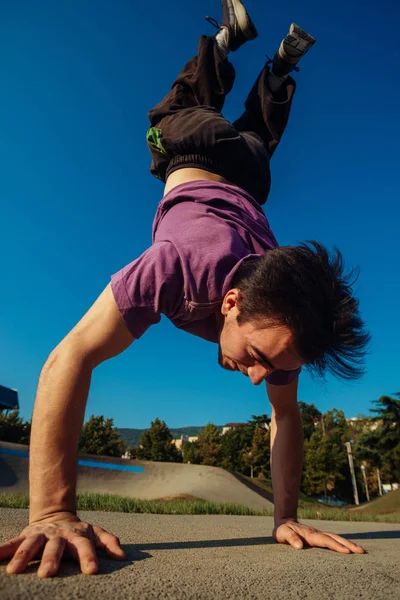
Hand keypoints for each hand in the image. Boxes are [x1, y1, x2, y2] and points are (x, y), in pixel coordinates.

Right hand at [0, 513, 125, 577]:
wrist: (55, 516)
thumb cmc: (77, 532)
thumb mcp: (95, 532)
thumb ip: (108, 542)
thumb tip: (122, 556)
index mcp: (76, 537)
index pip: (84, 547)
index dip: (88, 558)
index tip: (92, 571)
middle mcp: (57, 536)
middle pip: (55, 547)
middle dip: (51, 559)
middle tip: (48, 573)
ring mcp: (40, 536)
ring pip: (30, 545)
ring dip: (22, 557)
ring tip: (14, 571)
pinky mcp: (25, 536)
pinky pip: (11, 543)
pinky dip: (1, 550)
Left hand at [273, 519, 364, 553]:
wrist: (284, 522)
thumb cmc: (283, 531)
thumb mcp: (283, 534)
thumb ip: (290, 539)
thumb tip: (299, 547)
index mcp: (310, 535)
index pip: (325, 541)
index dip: (336, 546)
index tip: (347, 552)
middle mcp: (317, 533)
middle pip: (335, 538)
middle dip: (348, 545)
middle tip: (361, 551)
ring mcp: (320, 534)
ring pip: (336, 538)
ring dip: (348, 544)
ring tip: (361, 550)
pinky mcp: (320, 537)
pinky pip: (333, 540)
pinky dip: (343, 543)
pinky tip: (350, 548)